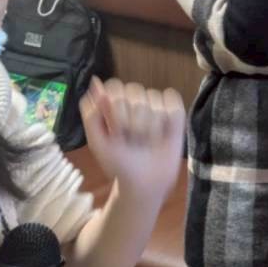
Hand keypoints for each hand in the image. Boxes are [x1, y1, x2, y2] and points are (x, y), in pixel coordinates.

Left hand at [79, 77, 185, 201]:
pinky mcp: (175, 114)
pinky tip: (164, 135)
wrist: (144, 183)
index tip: (115, 133)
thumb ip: (92, 114)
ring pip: (154, 102)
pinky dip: (170, 122)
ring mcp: (156, 105)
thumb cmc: (119, 163)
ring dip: (151, 128)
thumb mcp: (98, 143)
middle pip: (135, 93)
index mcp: (114, 102)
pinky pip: (174, 106)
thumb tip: (96, 83)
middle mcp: (135, 99)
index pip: (115, 88)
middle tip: (132, 141)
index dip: (116, 112)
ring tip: (147, 142)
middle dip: (132, 123)